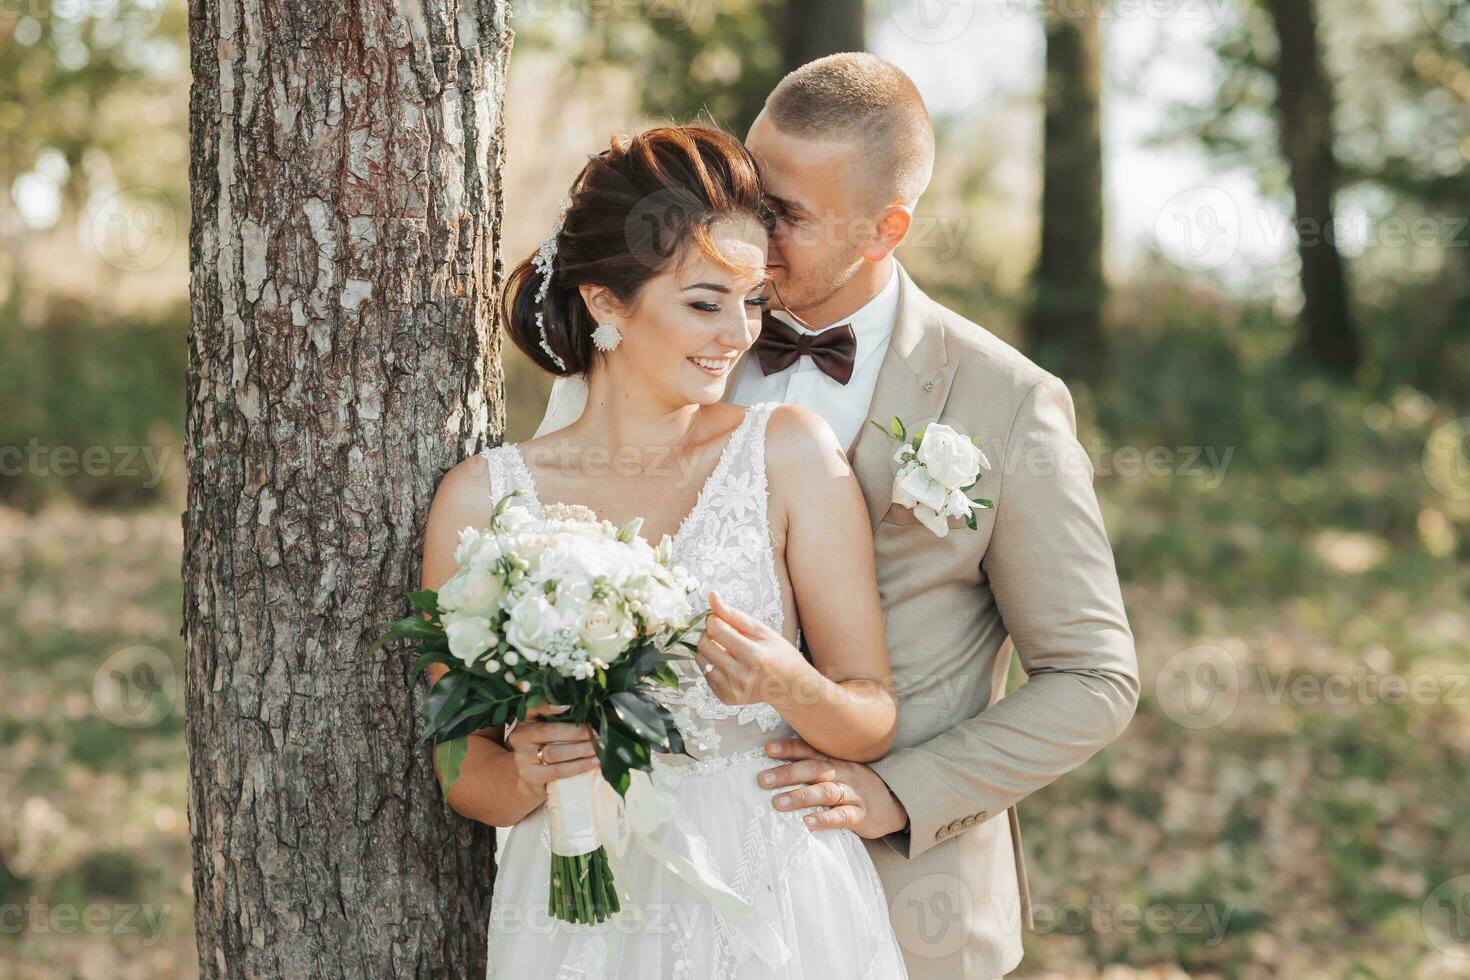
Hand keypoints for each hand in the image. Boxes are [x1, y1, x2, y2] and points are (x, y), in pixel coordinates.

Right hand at [504, 703, 598, 796]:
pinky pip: (558, 771)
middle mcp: (520, 737)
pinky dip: (578, 766)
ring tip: (599, 747)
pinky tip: (593, 762)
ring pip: (554, 752)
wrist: (528, 777)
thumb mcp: (545, 730)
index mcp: (524, 720)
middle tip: (598, 732)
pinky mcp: (531, 777)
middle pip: (550, 731)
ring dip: (581, 750)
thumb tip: (590, 709)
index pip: (532, 708)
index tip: (567, 705)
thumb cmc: (544, 748)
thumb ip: (560, 718)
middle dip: (578, 732)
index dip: (546, 705)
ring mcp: (522, 758)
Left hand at [696, 591, 808, 706]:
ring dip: (709, 649)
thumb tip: (712, 596)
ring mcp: (732, 689)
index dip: (714, 619)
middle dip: (709, 633)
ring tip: (726, 649)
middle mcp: (740, 675)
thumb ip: (734, 614)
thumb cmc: (780, 655)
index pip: (716, 629)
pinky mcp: (726, 698)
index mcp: (753, 655)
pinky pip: (705, 674)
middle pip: (704, 645)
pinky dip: (712, 665)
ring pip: (701, 659)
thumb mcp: (762, 630)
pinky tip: (728, 663)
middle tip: (724, 633)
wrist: (791, 686)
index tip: (722, 619)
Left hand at [758, 736, 907, 837]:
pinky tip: (808, 823)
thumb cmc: (857, 785)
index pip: (810, 750)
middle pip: (814, 769)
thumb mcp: (839, 769)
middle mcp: (843, 773)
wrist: (895, 803)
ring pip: (826, 791)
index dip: (789, 748)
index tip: (767, 749)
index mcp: (835, 760)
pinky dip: (825, 819)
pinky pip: (843, 816)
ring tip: (778, 802)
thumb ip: (814, 767)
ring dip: (801, 796)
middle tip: (763, 779)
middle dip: (787, 773)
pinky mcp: (862, 815)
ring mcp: (853, 793)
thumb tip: (776, 767)